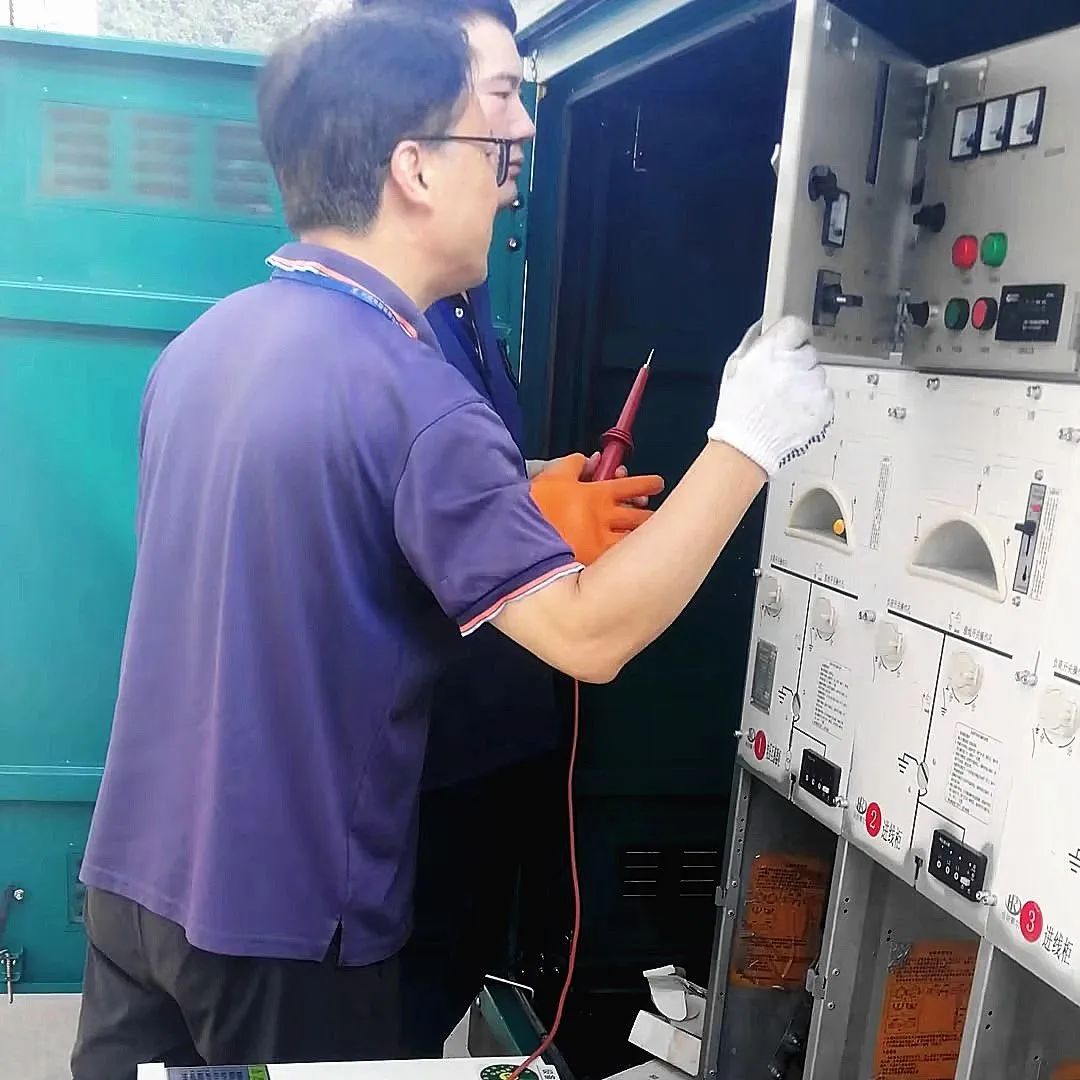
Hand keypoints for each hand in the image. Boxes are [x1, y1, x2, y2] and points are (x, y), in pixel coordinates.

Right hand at [530, 454, 664, 564]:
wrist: (518, 536)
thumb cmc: (535, 503)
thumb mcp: (552, 475)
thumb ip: (573, 464)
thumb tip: (591, 459)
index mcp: (597, 495)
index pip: (631, 486)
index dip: (647, 484)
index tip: (657, 484)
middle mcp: (605, 519)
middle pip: (639, 516)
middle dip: (650, 514)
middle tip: (655, 513)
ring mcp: (602, 543)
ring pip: (633, 539)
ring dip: (641, 536)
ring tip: (649, 536)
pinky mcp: (594, 563)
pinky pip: (616, 559)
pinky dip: (625, 556)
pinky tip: (628, 557)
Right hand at [707, 315, 833, 476]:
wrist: (747, 446)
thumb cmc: (737, 410)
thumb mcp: (735, 368)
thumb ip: (754, 343)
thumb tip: (766, 328)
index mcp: (772, 350)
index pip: (796, 325)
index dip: (792, 336)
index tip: (790, 344)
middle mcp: (796, 364)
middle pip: (808, 351)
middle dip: (797, 362)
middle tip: (781, 381)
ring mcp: (813, 385)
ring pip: (818, 374)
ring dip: (806, 382)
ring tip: (785, 401)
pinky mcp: (823, 405)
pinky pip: (825, 394)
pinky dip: (813, 401)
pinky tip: (794, 411)